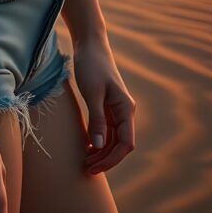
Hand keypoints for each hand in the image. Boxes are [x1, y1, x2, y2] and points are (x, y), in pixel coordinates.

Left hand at [73, 36, 136, 174]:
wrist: (90, 44)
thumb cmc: (91, 65)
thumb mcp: (92, 92)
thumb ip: (97, 119)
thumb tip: (100, 146)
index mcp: (126, 108)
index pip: (126, 143)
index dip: (112, 159)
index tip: (95, 167)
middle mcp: (124, 111)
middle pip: (120, 144)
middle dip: (105, 159)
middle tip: (86, 168)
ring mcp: (116, 109)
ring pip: (113, 139)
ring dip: (102, 152)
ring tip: (85, 161)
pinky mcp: (107, 106)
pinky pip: (106, 130)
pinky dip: (99, 141)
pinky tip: (88, 147)